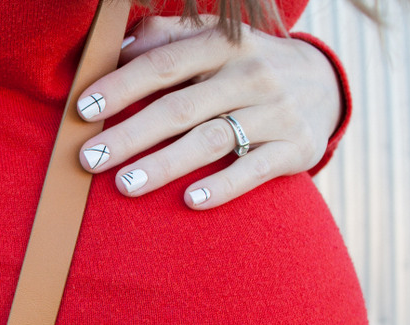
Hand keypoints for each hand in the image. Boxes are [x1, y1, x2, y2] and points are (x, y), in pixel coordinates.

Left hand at [75, 16, 342, 208]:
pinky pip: (254, 170)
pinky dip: (223, 187)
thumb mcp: (213, 41)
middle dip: (130, 135)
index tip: (84, 110)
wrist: (325, 85)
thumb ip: (166, 38)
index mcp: (224, 44)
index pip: (164, 64)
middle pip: (180, 108)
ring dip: (164, 165)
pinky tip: (190, 200)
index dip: (121, 86)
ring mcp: (276, 112)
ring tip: (124, 185)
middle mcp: (251, 75)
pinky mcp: (296, 148)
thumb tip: (116, 49)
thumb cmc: (243, 66)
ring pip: (211, 140)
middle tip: (89, 158)